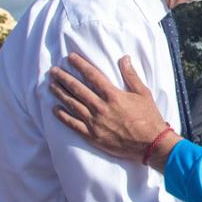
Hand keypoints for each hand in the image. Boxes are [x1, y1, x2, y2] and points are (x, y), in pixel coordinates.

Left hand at [49, 53, 182, 168]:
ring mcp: (95, 122)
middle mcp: (101, 107)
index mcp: (113, 95)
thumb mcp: (143, 93)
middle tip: (53, 71)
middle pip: (78, 89)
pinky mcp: (92, 136)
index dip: (80, 65)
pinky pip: (73, 124)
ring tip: (51, 85)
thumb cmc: (149, 117)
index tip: (70, 58)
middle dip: (64, 78)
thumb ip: (131, 75)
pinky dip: (63, 116)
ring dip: (60, 94)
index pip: (92, 75)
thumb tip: (124, 58)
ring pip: (72, 105)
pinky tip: (55, 109)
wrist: (150, 143)